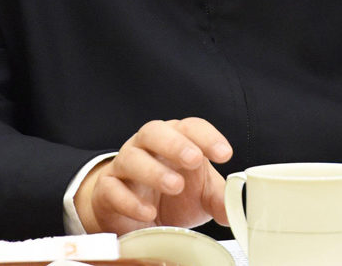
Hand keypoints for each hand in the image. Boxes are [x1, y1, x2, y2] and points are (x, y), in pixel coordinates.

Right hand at [74, 117, 233, 233]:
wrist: (131, 214)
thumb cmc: (169, 196)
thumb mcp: (199, 196)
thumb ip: (218, 199)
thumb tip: (235, 208)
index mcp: (174, 140)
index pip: (190, 127)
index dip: (207, 137)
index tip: (224, 154)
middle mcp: (146, 147)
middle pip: (155, 131)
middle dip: (175, 143)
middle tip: (194, 159)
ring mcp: (124, 166)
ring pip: (131, 157)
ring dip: (154, 171)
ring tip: (174, 186)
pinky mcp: (106, 190)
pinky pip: (112, 189)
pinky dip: (130, 201)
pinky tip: (148, 212)